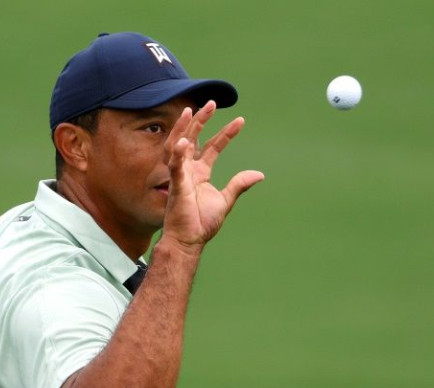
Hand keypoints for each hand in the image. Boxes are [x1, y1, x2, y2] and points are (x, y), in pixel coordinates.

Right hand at [160, 101, 263, 252]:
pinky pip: (175, 166)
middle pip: (194, 139)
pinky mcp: (176, 185)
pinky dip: (178, 153)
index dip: (226, 134)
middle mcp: (188, 170)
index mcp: (200, 173)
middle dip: (201, 120)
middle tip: (212, 103)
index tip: (241, 121)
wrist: (190, 240)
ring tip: (191, 110)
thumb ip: (239, 185)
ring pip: (180, 145)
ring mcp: (180, 176)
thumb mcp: (225, 200)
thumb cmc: (202, 223)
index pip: (213, 147)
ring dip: (185, 128)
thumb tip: (259, 174)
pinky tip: (183, 140)